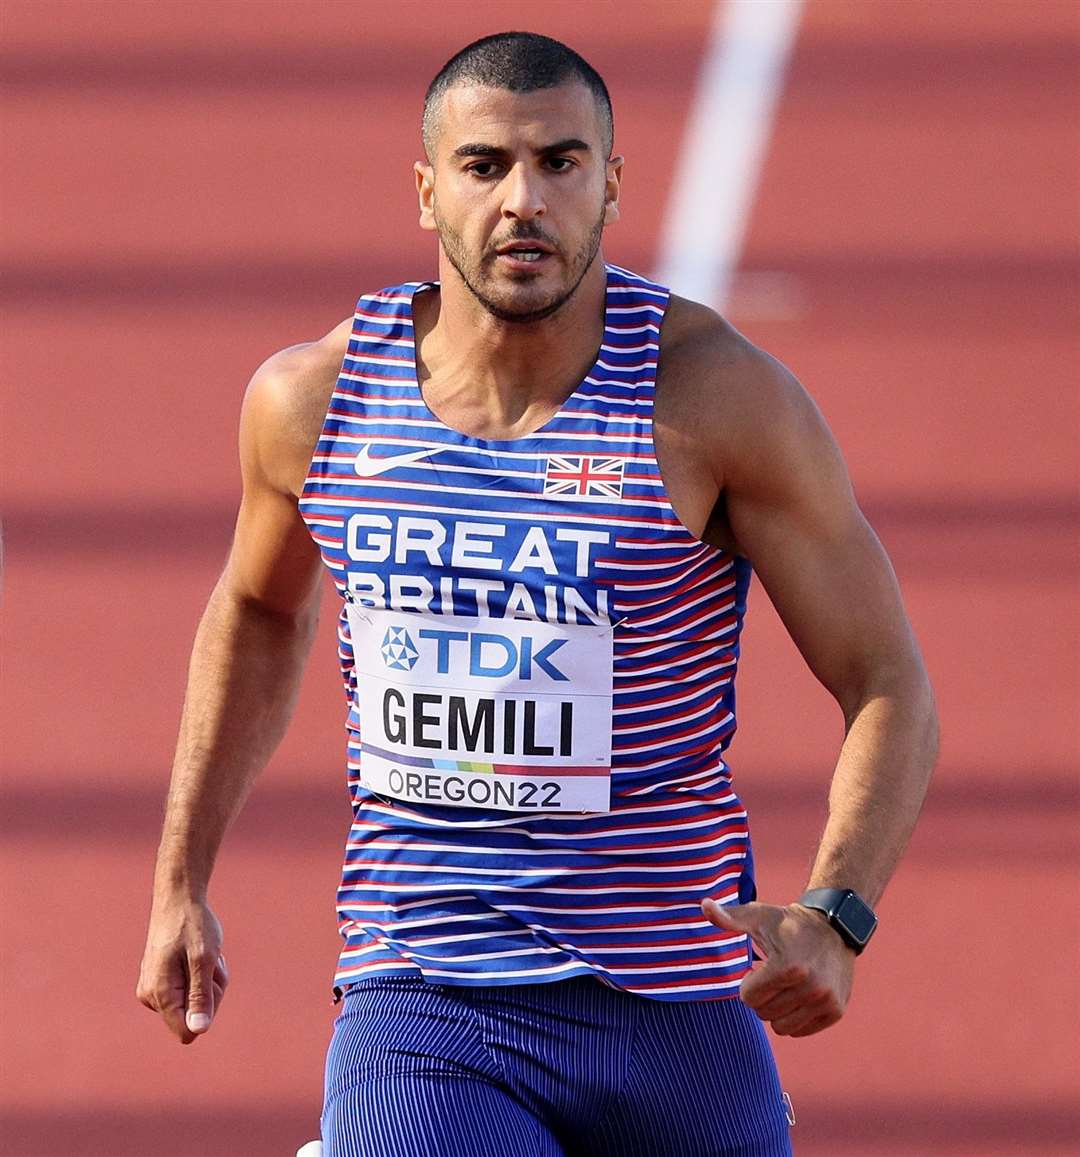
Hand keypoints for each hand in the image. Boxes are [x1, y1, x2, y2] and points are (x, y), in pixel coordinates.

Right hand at [136, 897, 227, 1043]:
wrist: (179, 898)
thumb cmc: (193, 925)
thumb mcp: (204, 959)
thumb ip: (200, 996)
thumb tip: (198, 1030)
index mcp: (160, 994)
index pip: (187, 1032)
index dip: (207, 1011)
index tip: (209, 981)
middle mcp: (151, 997)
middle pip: (193, 1017)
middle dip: (211, 991)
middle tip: (212, 961)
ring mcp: (154, 989)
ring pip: (193, 1002)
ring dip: (208, 980)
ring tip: (206, 954)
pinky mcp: (160, 981)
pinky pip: (188, 990)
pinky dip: (200, 974)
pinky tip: (199, 954)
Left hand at [702, 898, 853, 1036]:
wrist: (835, 926)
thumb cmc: (788, 923)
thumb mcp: (758, 916)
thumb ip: (729, 917)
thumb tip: (704, 905)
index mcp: (787, 967)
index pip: (748, 998)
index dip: (747, 982)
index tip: (757, 968)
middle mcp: (810, 987)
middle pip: (764, 1014)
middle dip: (762, 997)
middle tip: (771, 977)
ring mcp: (825, 1001)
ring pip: (782, 1027)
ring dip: (777, 1010)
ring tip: (784, 987)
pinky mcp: (836, 1010)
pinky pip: (801, 1030)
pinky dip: (795, 1017)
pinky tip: (799, 995)